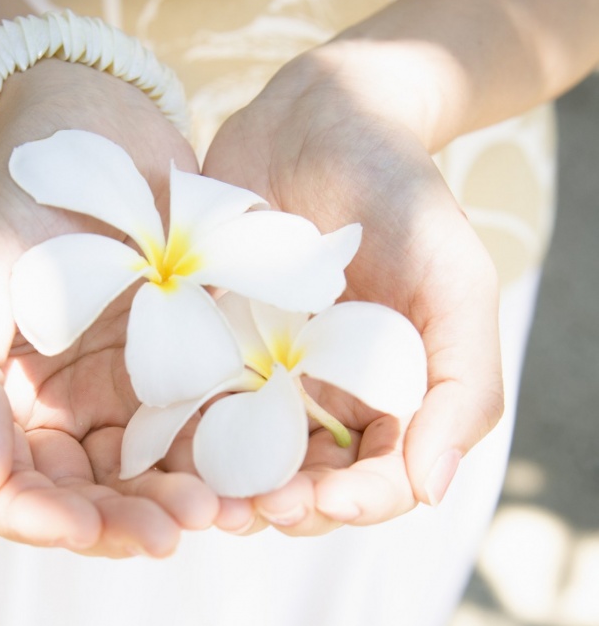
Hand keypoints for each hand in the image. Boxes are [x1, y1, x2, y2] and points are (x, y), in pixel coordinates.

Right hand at [0, 59, 246, 556]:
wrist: (91, 116)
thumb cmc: (13, 195)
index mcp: (3, 407)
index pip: (15, 497)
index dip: (51, 524)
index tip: (95, 528)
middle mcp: (64, 416)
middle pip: (92, 503)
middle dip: (132, 522)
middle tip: (183, 527)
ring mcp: (128, 398)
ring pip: (154, 480)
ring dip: (186, 502)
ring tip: (228, 508)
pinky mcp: (187, 371)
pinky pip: (207, 429)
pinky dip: (228, 456)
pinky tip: (259, 467)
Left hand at [202, 44, 503, 535]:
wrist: (320, 115)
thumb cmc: (402, 192)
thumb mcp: (457, 280)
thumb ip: (463, 386)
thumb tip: (433, 491)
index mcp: (397, 398)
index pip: (382, 483)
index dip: (354, 504)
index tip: (315, 500)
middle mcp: (331, 402)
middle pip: (311, 488)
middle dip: (282, 508)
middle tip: (242, 510)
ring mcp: (267, 382)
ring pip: (249, 465)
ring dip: (226, 492)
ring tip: (198, 500)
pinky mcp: (213, 353)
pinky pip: (195, 412)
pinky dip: (182, 441)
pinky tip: (161, 454)